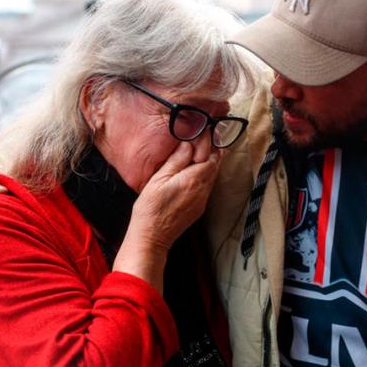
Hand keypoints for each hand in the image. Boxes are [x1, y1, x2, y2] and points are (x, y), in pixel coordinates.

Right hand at [114, 139, 221, 289]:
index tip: (207, 129)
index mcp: (194, 179)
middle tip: (211, 135)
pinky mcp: (199, 207)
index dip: (210, 141)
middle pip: (216, 164)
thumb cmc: (150, 208)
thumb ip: (176, 160)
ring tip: (206, 149)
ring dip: (211, 161)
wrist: (152, 236)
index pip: (210, 154)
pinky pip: (207, 185)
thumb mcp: (159, 179)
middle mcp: (203, 189)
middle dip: (214, 149)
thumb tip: (188, 144)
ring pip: (213, 175)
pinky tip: (197, 170)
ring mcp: (202, 199)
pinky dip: (206, 173)